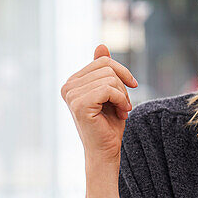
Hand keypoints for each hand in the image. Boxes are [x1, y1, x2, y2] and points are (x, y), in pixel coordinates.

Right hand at [60, 44, 137, 165]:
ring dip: (123, 96)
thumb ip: (103, 70)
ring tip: (122, 111)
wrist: (105, 152)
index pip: (102, 61)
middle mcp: (68, 87)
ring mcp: (71, 95)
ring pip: (110, 79)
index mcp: (73, 82)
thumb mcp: (110, 92)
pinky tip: (121, 114)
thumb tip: (101, 45)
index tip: (129, 90)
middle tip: (124, 106)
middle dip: (122, 87)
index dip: (121, 73)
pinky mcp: (79, 104)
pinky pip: (108, 89)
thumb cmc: (108, 125)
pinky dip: (121, 101)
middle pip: (107, 68)